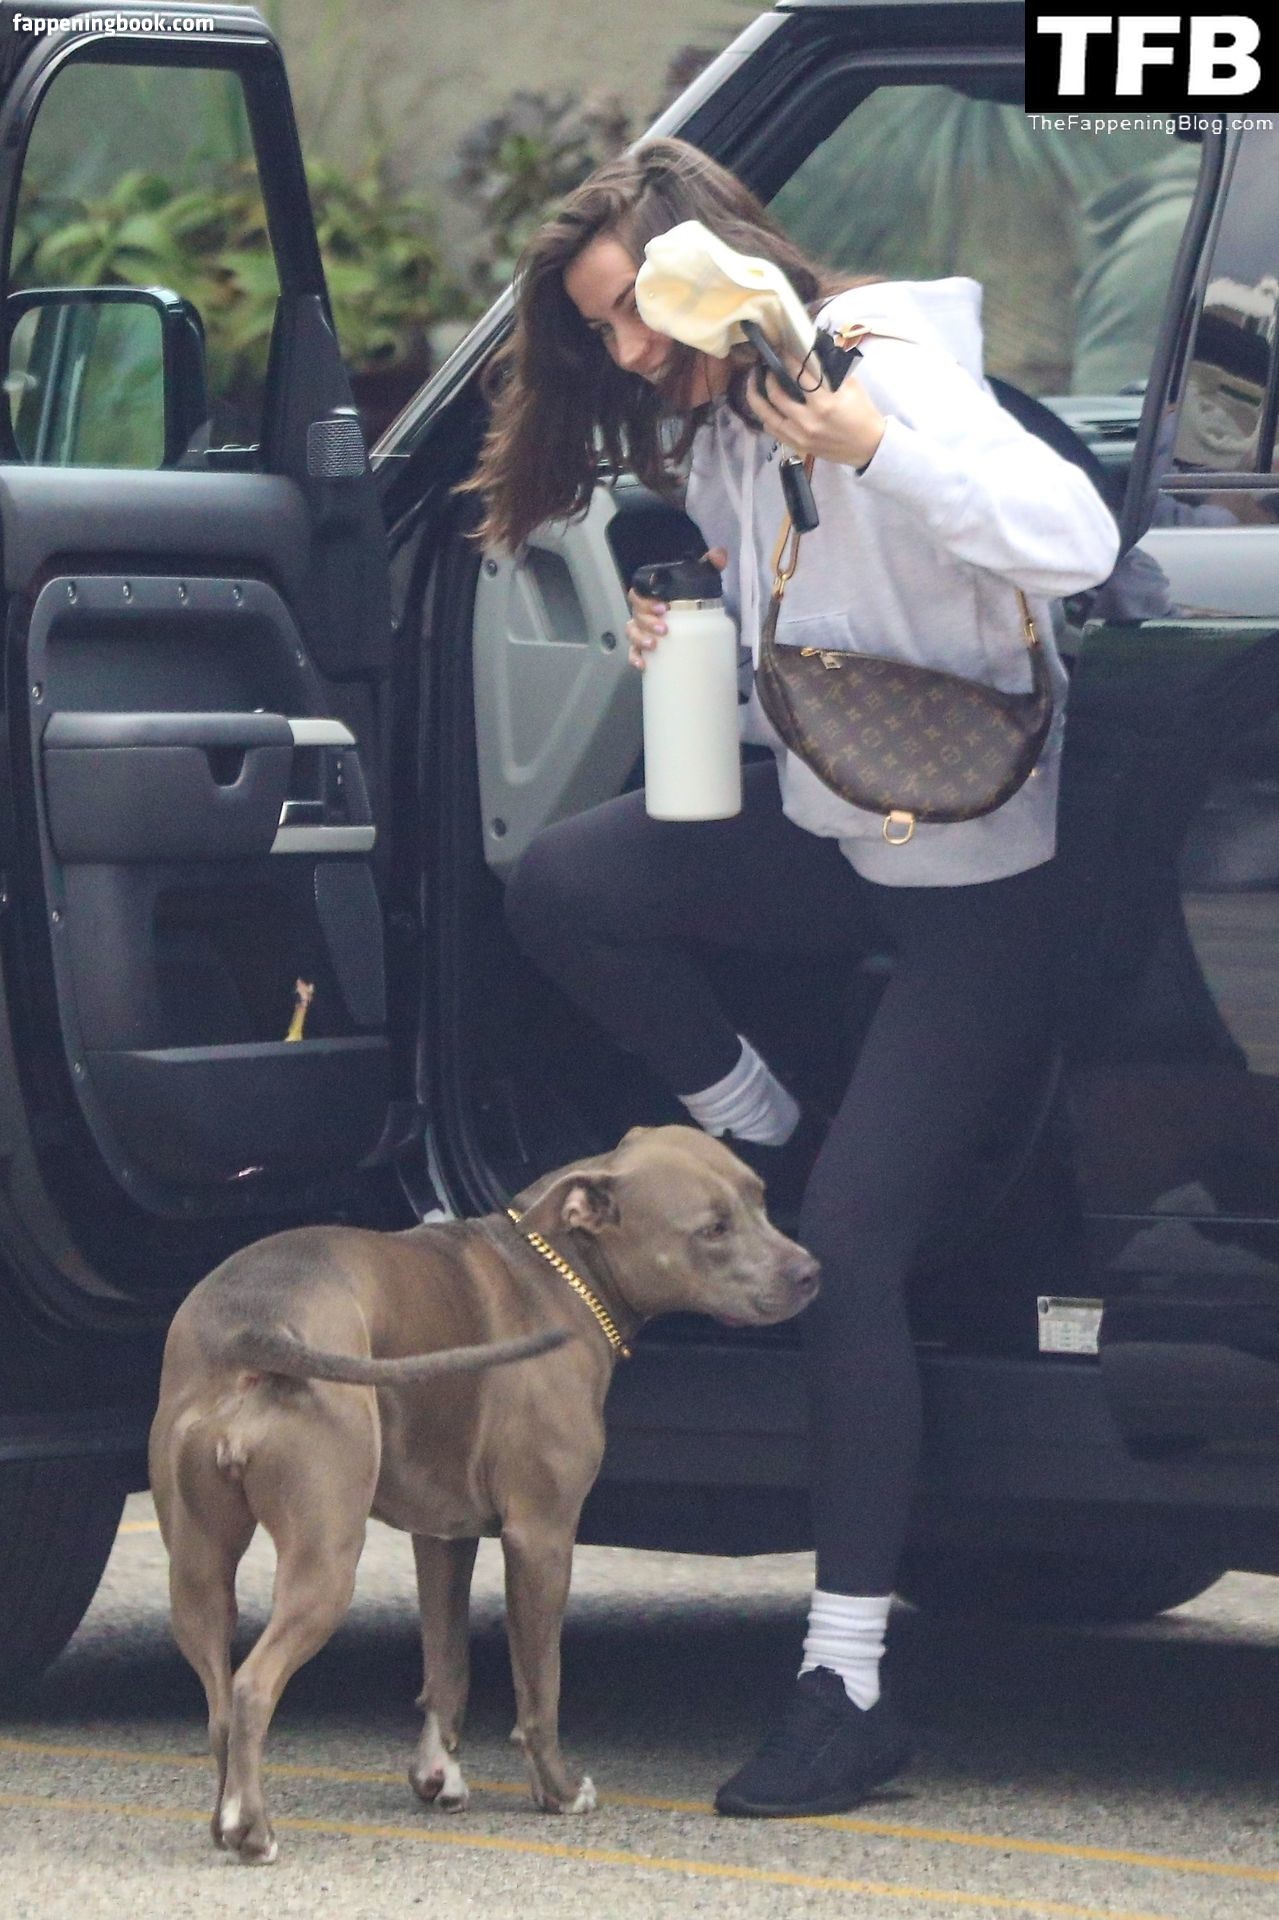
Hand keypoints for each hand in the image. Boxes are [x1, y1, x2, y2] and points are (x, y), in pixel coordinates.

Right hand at [626, 548, 727, 669]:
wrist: (693, 618)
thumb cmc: (691, 598)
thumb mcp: (700, 580)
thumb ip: (709, 566)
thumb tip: (720, 554)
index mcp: (651, 596)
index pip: (639, 594)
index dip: (646, 600)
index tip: (664, 607)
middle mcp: (643, 612)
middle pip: (636, 615)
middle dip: (648, 622)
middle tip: (665, 628)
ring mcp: (642, 630)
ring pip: (632, 633)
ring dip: (640, 639)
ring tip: (654, 645)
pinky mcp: (644, 648)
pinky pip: (633, 653)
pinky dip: (635, 658)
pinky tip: (643, 665)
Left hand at [749, 349, 886, 470]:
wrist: (868, 446)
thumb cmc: (862, 413)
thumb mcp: (851, 387)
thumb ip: (830, 372)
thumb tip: (811, 356)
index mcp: (824, 403)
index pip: (799, 375)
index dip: (787, 359)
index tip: (781, 350)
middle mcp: (808, 420)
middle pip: (776, 394)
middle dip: (768, 376)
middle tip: (766, 365)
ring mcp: (800, 435)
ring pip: (767, 415)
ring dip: (757, 396)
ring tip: (753, 382)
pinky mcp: (797, 445)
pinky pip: (772, 429)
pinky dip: (766, 416)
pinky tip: (765, 405)